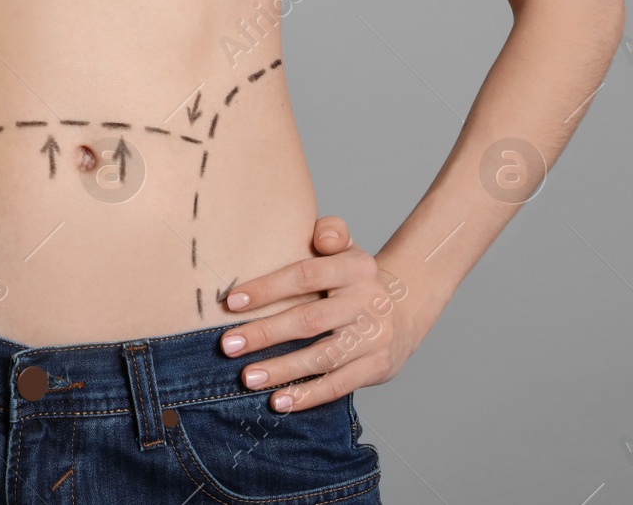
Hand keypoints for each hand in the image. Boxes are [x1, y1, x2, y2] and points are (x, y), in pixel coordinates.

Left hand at [218, 216, 420, 411]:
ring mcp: (374, 338)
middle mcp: (367, 302)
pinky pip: (339, 384)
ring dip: (282, 370)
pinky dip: (308, 395)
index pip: (305, 276)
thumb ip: (332, 232)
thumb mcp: (347, 248)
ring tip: (248, 378)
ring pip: (323, 357)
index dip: (267, 289)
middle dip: (265, 334)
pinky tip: (279, 401)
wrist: (404, 309)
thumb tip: (321, 236)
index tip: (231, 303)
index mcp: (355, 268)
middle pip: (309, 320)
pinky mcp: (377, 368)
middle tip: (228, 345)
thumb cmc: (354, 277)